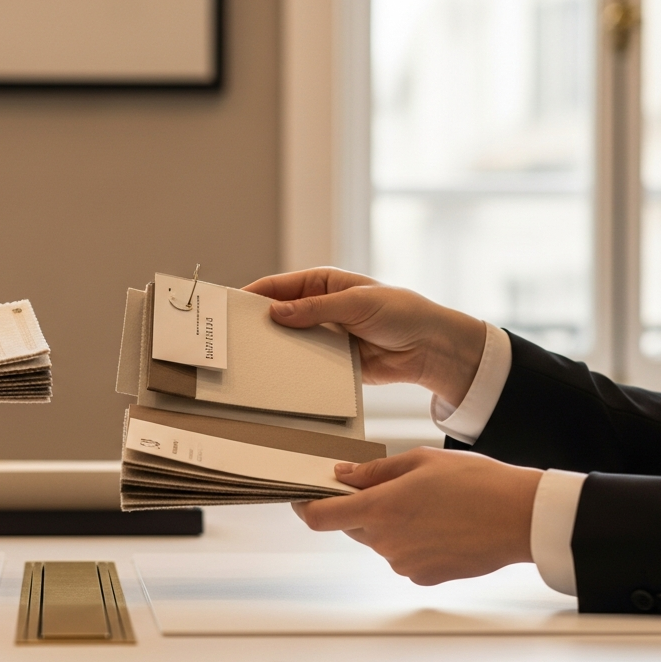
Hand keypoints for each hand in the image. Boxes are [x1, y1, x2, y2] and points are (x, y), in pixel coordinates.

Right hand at [244, 267, 486, 405]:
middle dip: (258, 325)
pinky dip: (293, 370)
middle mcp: (319, 308)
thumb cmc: (401, 312)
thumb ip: (315, 308)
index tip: (230, 308)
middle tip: (234, 338)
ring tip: (249, 361)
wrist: (430, 348)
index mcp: (323, 283)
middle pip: (278, 316)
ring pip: (289, 342)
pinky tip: (276, 377)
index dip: (253, 295)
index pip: (278, 287)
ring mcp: (324, 335)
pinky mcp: (332, 361)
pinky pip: (305, 365)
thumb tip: (276, 312)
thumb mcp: (356, 303)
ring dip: (274, 350)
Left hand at [293, 448, 541, 584]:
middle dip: (360, 508)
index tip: (302, 497)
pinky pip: (403, 556)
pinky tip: (441, 525)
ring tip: (430, 505)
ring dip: (390, 524)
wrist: (520, 518)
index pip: (320, 517)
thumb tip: (344, 475)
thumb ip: (375, 471)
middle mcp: (385, 542)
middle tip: (391, 488)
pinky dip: (411, 541)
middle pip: (351, 526)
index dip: (305, 507)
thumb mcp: (420, 461)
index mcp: (379, 510)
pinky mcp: (423, 577)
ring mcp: (403, 563)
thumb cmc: (476, 483)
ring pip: (379, 541)